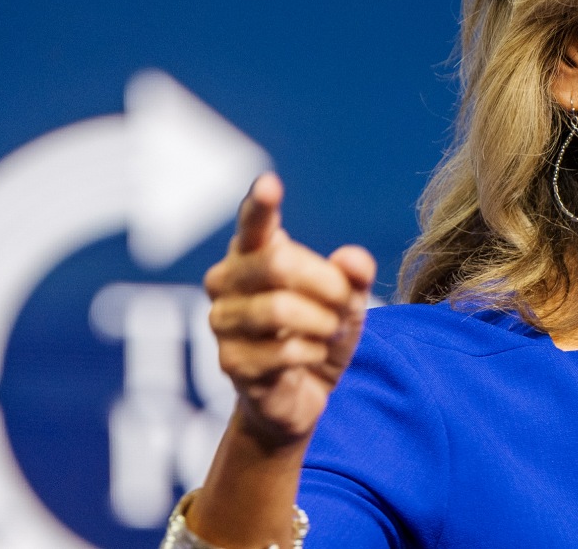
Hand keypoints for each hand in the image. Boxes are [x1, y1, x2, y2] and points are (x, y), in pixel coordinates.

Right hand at [204, 172, 375, 448]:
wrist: (300, 394)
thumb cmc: (319, 331)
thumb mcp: (347, 299)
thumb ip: (354, 275)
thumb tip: (355, 260)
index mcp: (252, 252)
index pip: (253, 222)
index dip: (260, 204)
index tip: (269, 183)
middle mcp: (226, 280)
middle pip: (278, 263)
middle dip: (327, 284)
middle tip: (346, 302)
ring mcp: (223, 321)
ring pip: (280, 309)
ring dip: (322, 322)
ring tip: (330, 330)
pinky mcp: (230, 362)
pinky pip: (283, 351)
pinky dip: (313, 353)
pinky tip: (312, 356)